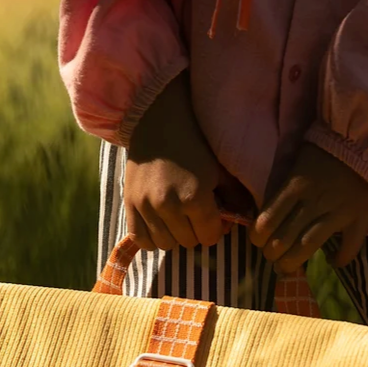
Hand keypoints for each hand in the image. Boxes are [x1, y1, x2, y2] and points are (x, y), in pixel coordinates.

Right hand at [124, 71, 237, 250]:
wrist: (157, 121)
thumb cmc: (195, 144)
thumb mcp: (220, 170)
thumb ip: (234, 200)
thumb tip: (238, 223)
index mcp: (195, 197)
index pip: (209, 238)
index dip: (215, 229)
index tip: (213, 216)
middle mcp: (168, 206)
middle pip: (188, 243)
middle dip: (196, 231)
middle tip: (195, 213)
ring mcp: (146, 207)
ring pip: (166, 245)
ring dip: (174, 235)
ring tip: (177, 217)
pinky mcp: (129, 205)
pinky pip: (142, 240)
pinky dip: (152, 237)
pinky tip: (160, 224)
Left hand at [250, 143, 367, 272]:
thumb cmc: (326, 150)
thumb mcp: (296, 162)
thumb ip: (283, 187)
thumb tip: (265, 213)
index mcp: (295, 186)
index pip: (267, 220)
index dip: (257, 237)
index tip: (258, 241)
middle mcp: (313, 201)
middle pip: (283, 239)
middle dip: (271, 254)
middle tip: (271, 257)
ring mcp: (338, 212)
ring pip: (307, 247)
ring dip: (292, 262)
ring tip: (286, 267)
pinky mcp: (360, 218)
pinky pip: (349, 248)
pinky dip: (339, 259)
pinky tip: (332, 261)